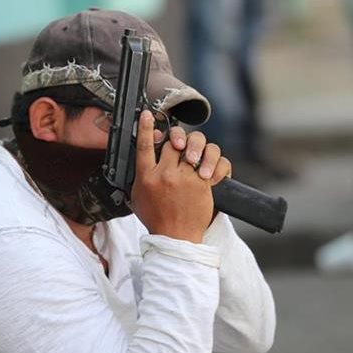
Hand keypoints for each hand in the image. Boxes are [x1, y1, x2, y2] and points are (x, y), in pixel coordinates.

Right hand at [131, 111, 224, 242]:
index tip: (147, 114)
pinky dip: (214, 163)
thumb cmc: (157, 219)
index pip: (145, 146)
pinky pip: (213, 163)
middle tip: (179, 145)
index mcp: (146, 178)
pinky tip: (210, 168)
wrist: (176, 238)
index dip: (146, 127)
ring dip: (196, 149)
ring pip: (194, 148)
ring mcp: (185, 179)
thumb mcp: (137, 198)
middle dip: (177, 140)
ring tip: (194, 158)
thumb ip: (138, 177)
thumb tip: (142, 155)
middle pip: (173, 143)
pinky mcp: (203, 184)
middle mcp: (165, 175)